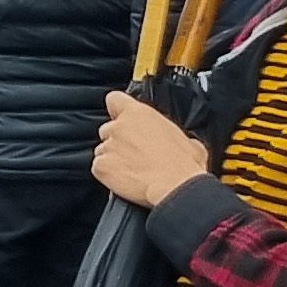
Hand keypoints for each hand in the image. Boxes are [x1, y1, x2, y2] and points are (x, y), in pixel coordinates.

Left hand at [92, 92, 210, 210]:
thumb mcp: (187, 140)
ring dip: (113, 158)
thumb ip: (170, 133)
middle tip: (135, 153)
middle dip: (118, 140)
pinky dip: (108, 174)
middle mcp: (119, 127)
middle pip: (108, 129)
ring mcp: (107, 147)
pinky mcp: (100, 166)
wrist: (176, 187)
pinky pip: (99, 168)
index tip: (121, 116)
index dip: (117, 108)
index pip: (114, 99)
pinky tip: (126, 180)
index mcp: (139, 114)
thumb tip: (174, 140)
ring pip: (103, 150)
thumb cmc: (184, 165)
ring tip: (134, 170)